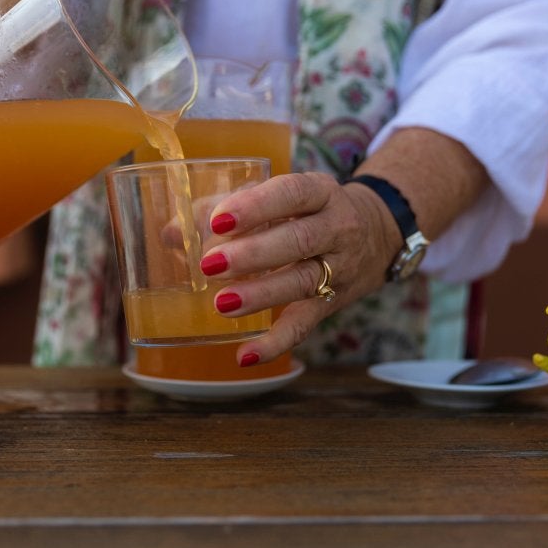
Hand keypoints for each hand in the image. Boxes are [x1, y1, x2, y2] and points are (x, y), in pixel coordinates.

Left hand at [197, 172, 402, 364]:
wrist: (377, 234)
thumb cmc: (307, 212)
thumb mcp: (280, 198)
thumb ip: (223, 210)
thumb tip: (170, 232)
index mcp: (320, 192)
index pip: (292, 194)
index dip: (257, 206)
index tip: (220, 220)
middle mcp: (336, 228)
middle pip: (299, 240)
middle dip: (254, 254)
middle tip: (211, 265)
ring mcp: (339, 267)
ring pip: (303, 282)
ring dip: (261, 295)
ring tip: (223, 304)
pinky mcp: (332, 302)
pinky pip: (305, 324)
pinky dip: (275, 342)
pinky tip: (245, 355)